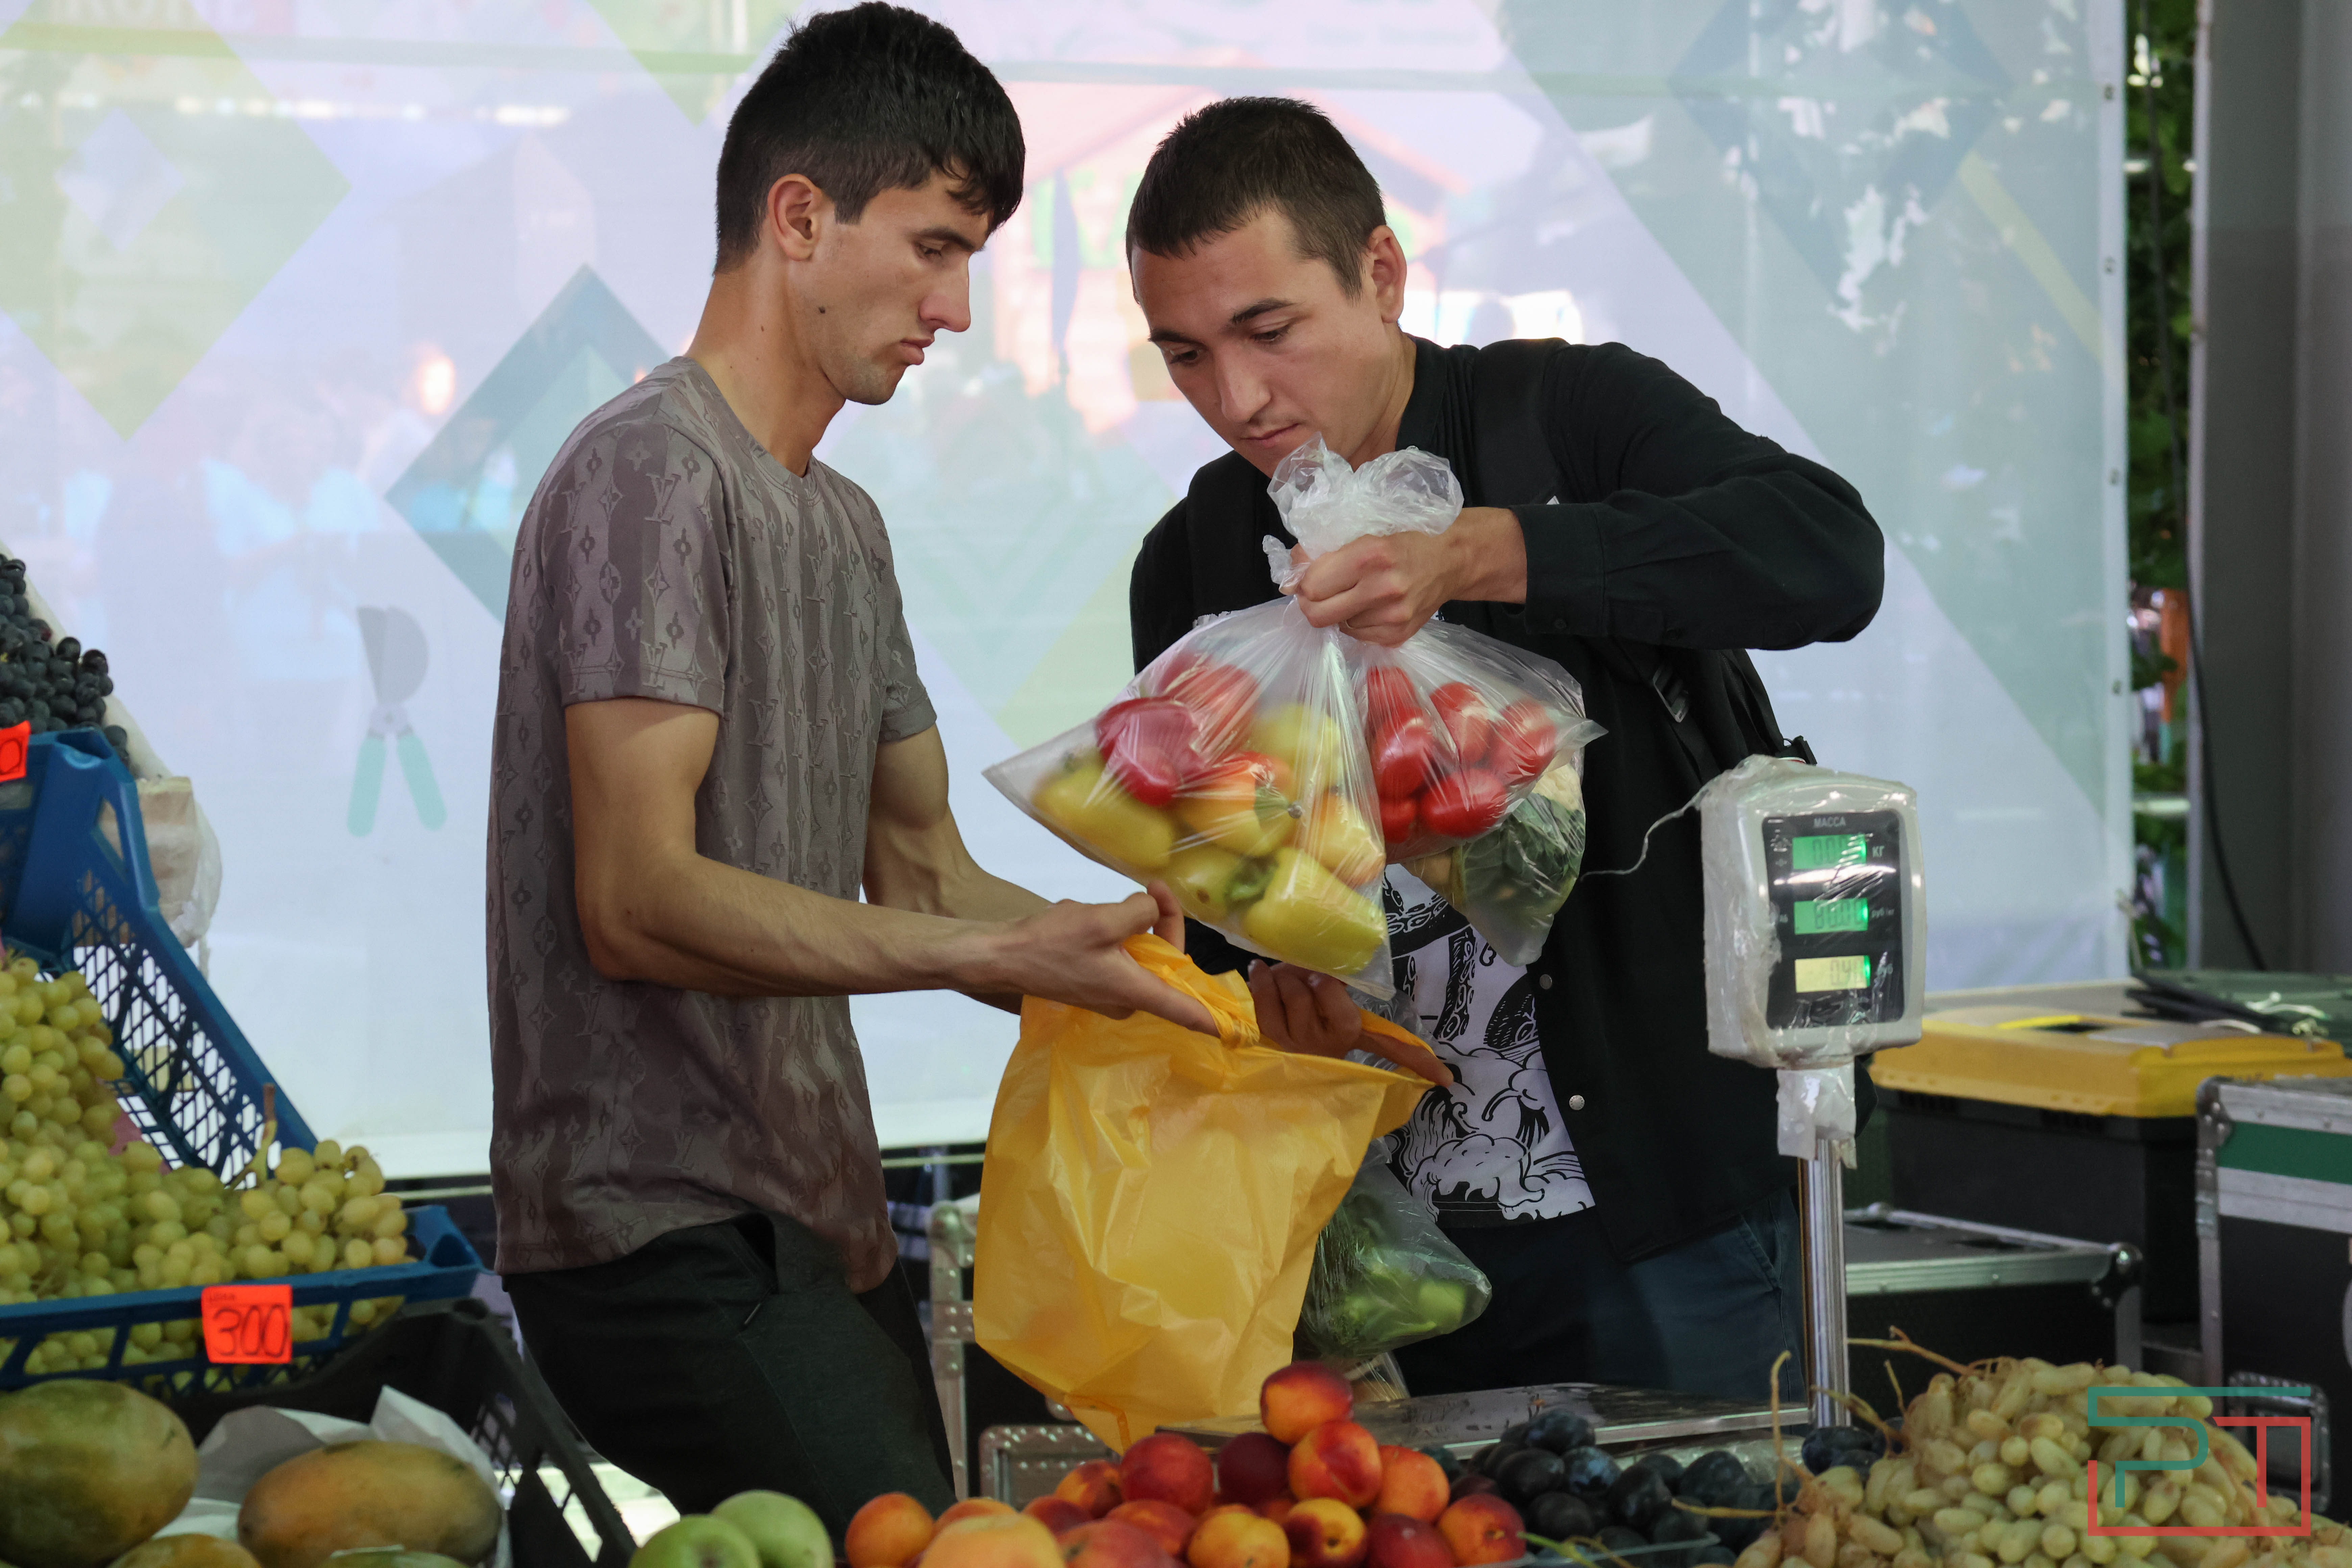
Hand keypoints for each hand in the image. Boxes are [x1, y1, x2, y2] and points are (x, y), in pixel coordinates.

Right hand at [974, 884, 1218, 1035]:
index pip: (1186, 1010)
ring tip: (1100, 906)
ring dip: (1132, 923)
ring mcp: (1110, 992)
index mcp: (1135, 992)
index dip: (1216, 1019)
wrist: (1001, 956)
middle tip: (1151, 887)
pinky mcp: (1095, 982)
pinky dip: (1114, 933)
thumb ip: (1139, 914)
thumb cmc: (1050, 944)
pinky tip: (1087, 917)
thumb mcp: (1101, 921)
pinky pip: (1121, 955)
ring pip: (1142, 954)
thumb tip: (1150, 910)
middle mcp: (1127, 999)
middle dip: (1163, 922)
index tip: (1243, 1030)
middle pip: (1166, 963)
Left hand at [1247, 961, 1453, 1085]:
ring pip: (1292, 991)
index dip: (1419, 1059)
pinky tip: (1259, 968)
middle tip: (1307, 970)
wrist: (1271, 1043)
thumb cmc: (1309, 1013)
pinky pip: (1265, 1004)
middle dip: (1310, 969)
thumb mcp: (1337, 1004)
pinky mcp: (1270, 1039)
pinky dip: (1262, 981)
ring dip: (1287, 975)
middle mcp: (1329, 1043)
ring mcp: (1298, 1044)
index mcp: (1353, 1033)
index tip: (1446, 1079)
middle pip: (1321, 987)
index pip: (1392, 1046)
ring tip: (1287, 975)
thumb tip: (1361, 987)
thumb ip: (1348, 991)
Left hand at [1284, 506, 1526, 645]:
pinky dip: (1355, 622)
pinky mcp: (1398, 635)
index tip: (1307, 577)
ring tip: (1354, 594)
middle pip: (1318, 614)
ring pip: (1337, 625)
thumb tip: (1291, 574)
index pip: (1313, 584)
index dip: (1303, 582)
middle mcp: (1383, 588)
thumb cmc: (1405, 540)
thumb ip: (1327, 552)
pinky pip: (1357, 635)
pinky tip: (1369, 606)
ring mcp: (1393, 616)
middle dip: (1311, 603)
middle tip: (1318, 593)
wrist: (1450, 560)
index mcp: (1371, 554)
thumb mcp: (1366, 532)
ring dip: (1337, 611)